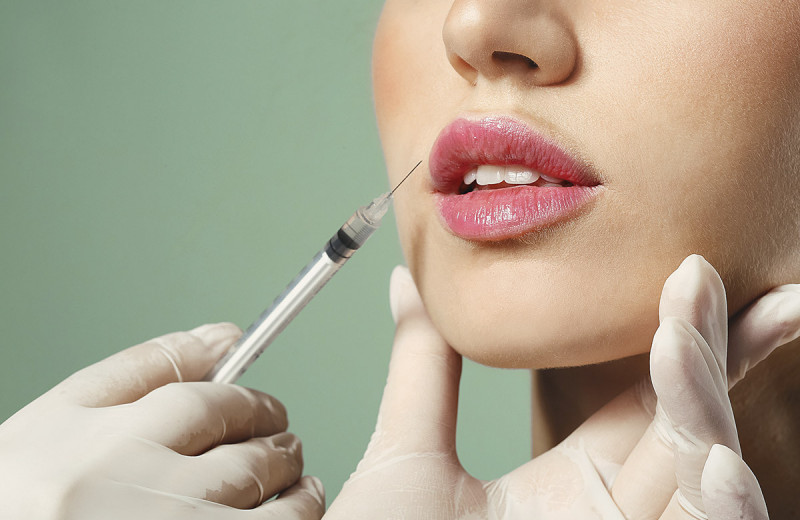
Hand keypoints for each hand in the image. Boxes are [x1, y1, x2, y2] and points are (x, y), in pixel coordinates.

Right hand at [0, 323, 324, 518]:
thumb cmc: (24, 498)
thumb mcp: (57, 424)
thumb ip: (141, 370)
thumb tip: (223, 335)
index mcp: (93, 448)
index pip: (199, 400)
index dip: (242, 398)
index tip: (256, 404)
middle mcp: (132, 493)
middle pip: (237, 443)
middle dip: (269, 428)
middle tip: (277, 429)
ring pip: (262, 486)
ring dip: (289, 468)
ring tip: (287, 463)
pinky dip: (298, 511)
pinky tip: (294, 503)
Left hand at [325, 258, 799, 518]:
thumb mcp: (407, 453)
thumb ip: (423, 363)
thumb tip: (407, 277)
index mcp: (576, 482)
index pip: (646, 399)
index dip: (678, 334)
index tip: (690, 268)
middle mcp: (618, 517)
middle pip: (690, 425)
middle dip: (714, 349)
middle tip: (712, 275)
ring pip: (705, 479)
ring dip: (705, 407)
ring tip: (681, 338)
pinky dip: (723, 506)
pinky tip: (713, 457)